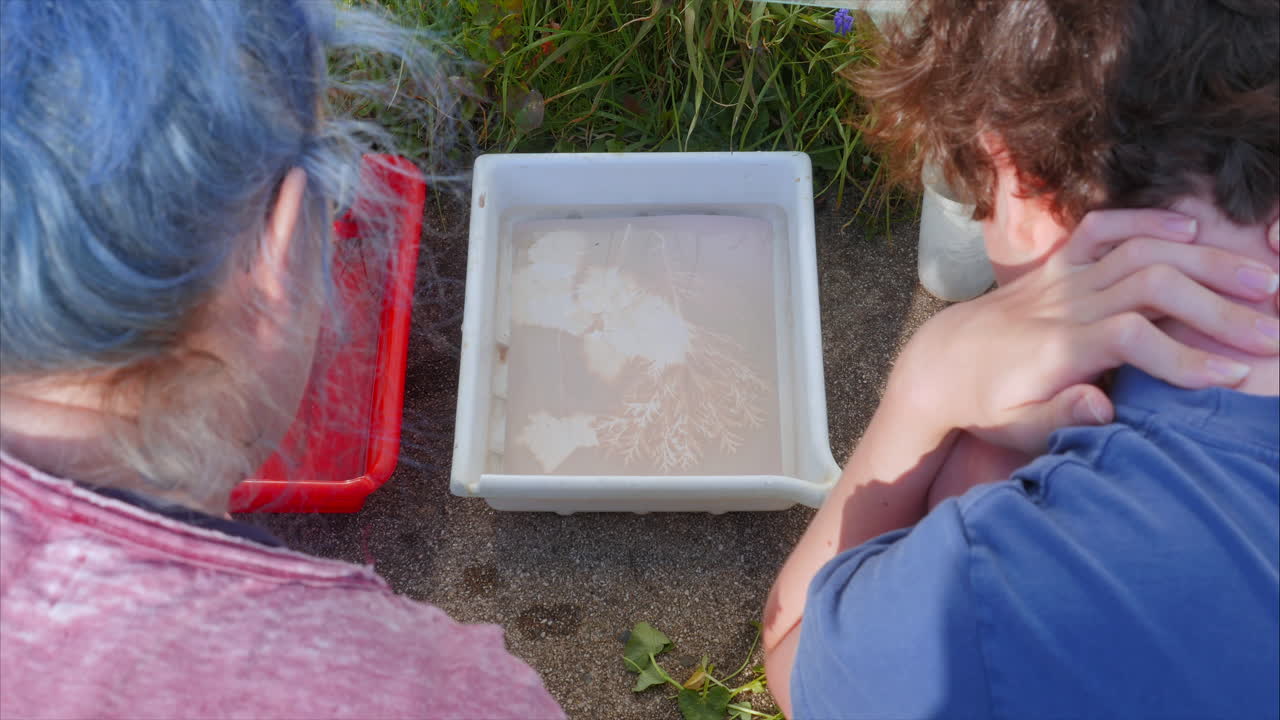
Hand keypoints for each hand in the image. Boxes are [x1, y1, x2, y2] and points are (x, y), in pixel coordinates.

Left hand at [895, 208, 1279, 454]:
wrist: (941, 363)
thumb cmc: (987, 405)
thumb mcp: (1016, 428)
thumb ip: (1060, 418)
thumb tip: (1103, 407)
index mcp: (1058, 348)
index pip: (1133, 339)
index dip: (1186, 357)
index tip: (1235, 376)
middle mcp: (1064, 304)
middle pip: (1152, 286)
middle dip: (1218, 306)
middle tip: (1273, 331)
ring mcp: (1062, 278)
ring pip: (1141, 252)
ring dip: (1206, 261)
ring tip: (1263, 280)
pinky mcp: (1058, 264)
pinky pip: (1103, 229)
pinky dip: (1147, 221)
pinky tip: (1193, 230)